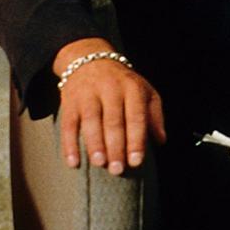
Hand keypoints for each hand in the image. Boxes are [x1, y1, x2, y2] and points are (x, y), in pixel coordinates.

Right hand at [54, 38, 166, 174]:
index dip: (136, 140)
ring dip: (95, 144)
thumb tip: (160, 141)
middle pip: (113, 121)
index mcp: (132, 89)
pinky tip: (73, 162)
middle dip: (116, 147)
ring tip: (100, 164)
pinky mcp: (70, 101)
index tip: (136, 162)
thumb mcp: (145, 92)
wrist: (90, 60)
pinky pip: (68, 124)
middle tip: (118, 170)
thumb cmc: (123, 84)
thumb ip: (154, 116)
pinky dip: (69, 144)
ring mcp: (88, 94)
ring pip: (91, 121)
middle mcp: (110, 89)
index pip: (136, 116)